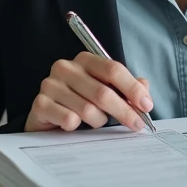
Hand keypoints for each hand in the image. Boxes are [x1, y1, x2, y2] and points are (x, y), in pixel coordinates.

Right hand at [24, 52, 152, 132]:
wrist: (48, 117)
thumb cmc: (80, 102)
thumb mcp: (106, 91)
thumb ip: (127, 88)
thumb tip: (145, 92)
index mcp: (85, 59)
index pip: (113, 70)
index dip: (133, 88)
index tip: (146, 106)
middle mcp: (65, 67)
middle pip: (103, 92)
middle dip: (124, 111)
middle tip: (136, 124)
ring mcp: (50, 85)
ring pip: (88, 110)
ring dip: (98, 121)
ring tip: (96, 122)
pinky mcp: (40, 104)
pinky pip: (69, 119)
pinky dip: (77, 127)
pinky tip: (74, 125)